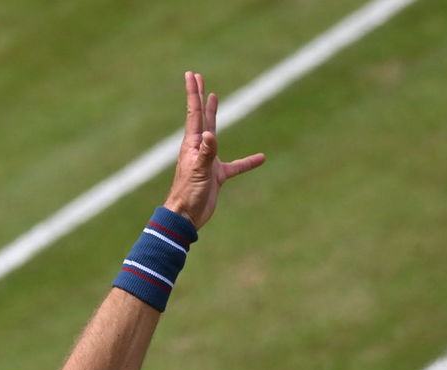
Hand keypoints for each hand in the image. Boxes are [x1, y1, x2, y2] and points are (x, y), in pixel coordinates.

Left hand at [163, 71, 264, 228]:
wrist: (185, 218)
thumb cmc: (188, 195)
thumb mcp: (198, 172)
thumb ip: (205, 153)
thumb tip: (210, 134)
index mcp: (192, 145)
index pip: (194, 113)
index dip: (194, 93)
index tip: (192, 75)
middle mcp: (199, 148)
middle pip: (201, 117)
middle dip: (200, 97)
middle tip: (198, 78)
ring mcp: (207, 161)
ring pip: (214, 133)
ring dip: (214, 115)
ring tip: (215, 98)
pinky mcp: (216, 175)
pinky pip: (235, 166)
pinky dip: (247, 162)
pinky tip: (261, 158)